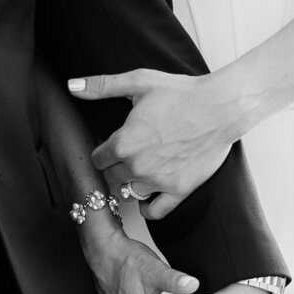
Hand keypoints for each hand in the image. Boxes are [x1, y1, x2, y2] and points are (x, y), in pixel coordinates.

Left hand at [68, 69, 234, 219]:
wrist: (221, 107)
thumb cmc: (182, 93)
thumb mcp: (139, 82)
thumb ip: (102, 86)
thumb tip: (72, 86)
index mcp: (124, 142)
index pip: (97, 159)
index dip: (103, 152)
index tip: (111, 147)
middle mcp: (137, 165)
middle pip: (111, 177)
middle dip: (115, 167)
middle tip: (126, 157)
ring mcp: (158, 181)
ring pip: (129, 192)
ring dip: (131, 183)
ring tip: (139, 171)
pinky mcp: (179, 190)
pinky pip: (155, 211)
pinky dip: (148, 209)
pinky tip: (146, 200)